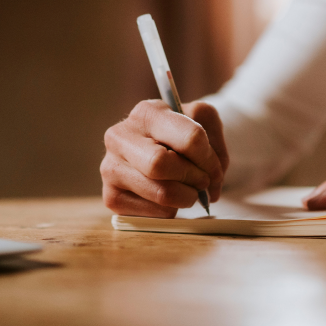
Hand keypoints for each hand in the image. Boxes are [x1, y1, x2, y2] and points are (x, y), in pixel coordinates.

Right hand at [101, 100, 228, 217]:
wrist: (158, 152)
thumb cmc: (182, 137)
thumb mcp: (204, 124)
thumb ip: (215, 146)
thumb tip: (212, 182)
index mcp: (147, 112)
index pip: (189, 138)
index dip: (209, 160)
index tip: (214, 168)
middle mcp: (120, 136)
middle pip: (161, 164)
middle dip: (193, 178)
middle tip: (203, 182)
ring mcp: (110, 167)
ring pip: (160, 193)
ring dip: (186, 197)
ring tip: (190, 190)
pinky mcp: (111, 196)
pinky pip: (153, 214)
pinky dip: (171, 210)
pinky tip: (169, 198)